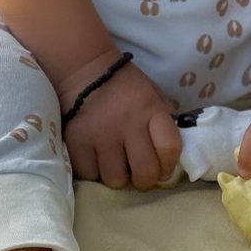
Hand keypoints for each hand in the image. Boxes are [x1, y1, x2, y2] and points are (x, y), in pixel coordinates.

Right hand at [58, 54, 181, 189]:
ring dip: (118, 176)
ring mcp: (100, 133)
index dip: (169, 166)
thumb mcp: (154, 95)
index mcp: (151, 108)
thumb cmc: (126, 88)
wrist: (86, 71)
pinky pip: (90, 175)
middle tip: (138, 173)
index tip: (163, 169)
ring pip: (116, 180)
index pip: (170, 148)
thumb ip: (166, 120)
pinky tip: (97, 157)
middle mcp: (127, 122)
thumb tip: (174, 154)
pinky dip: (94, 171)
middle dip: (144, 180)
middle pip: (144, 173)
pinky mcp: (76, 141)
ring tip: (115, 162)